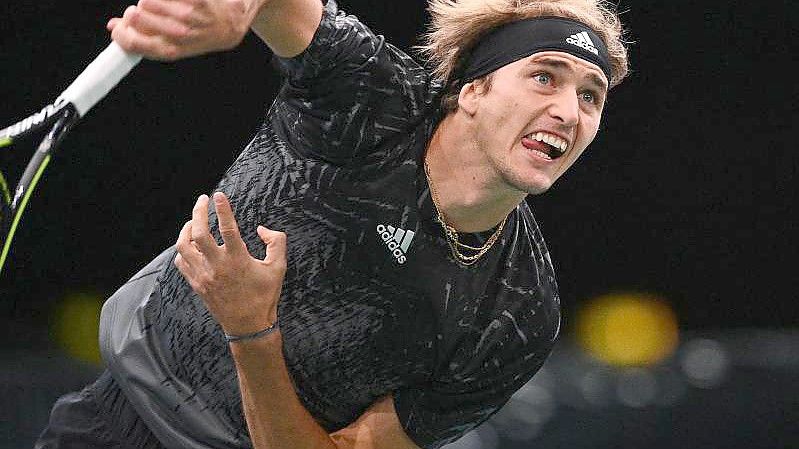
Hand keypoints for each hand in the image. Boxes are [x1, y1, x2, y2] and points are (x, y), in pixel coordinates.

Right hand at [107, 0, 258, 60]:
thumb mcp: (171, 44)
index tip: (119, 25)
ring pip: (148, 0)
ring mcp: (188, 16)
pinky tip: (174, 1)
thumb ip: (142, 38)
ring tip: (163, 5)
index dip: (120, 32)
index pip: (133, 43)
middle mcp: (179, 36)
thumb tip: (113, 27)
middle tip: (143, 11)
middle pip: (136, 16)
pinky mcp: (196, 0)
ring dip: (151, 0)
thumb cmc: (197, 34)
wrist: (230, 24)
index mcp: (170, 51)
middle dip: (136, 11)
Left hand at [175, 192, 286, 334]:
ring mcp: (204, 275)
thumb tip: (262, 229)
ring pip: (183, 247)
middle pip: (198, 233)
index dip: (222, 209)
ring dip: (186, 230)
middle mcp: (217, 266)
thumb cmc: (265, 296)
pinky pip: (181, 262)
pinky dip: (183, 250)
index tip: (218, 195)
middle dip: (198, 212)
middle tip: (202, 201)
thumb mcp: (279, 268)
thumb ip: (276, 243)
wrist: (248, 325)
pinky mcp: (197, 284)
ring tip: (193, 221)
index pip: (227, 228)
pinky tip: (190, 245)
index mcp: (238, 260)